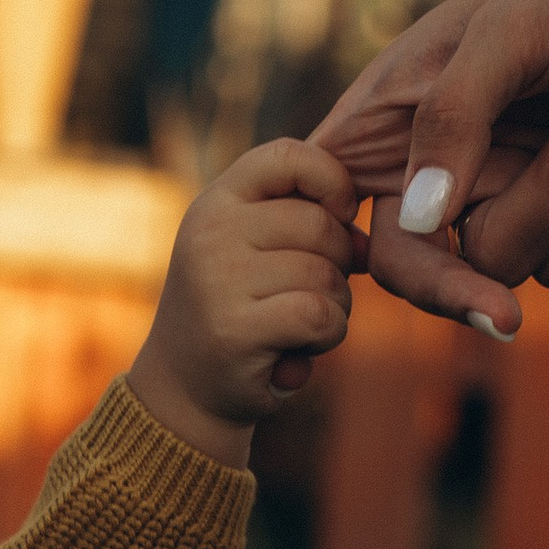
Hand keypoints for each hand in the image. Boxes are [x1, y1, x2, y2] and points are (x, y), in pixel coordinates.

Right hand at [127, 138, 365, 466]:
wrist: (185, 392)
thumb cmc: (238, 313)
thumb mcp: (256, 251)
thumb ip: (304, 222)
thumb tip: (364, 238)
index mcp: (215, 203)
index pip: (288, 156)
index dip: (332, 180)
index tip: (340, 216)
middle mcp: (209, 233)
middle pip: (319, 224)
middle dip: (337, 264)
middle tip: (312, 295)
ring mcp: (217, 279)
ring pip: (325, 273)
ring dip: (334, 306)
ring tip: (299, 327)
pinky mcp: (234, 328)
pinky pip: (320, 314)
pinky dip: (327, 335)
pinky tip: (302, 349)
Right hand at [311, 0, 548, 326]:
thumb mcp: (506, 30)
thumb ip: (453, 119)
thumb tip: (417, 222)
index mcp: (386, 115)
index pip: (324, 201)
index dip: (322, 247)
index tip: (354, 275)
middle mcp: (431, 166)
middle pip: (410, 267)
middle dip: (458, 287)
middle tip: (500, 316)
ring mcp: (494, 193)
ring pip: (497, 265)